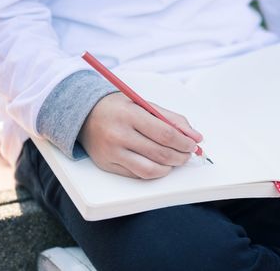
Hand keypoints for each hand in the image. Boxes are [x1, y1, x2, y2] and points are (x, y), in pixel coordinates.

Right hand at [78, 92, 202, 178]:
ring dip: (169, 167)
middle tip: (187, 153)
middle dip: (181, 156)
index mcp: (130, 115)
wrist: (84, 115)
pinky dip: (154, 172)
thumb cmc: (118, 108)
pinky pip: (138, 175)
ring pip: (150, 170)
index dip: (184, 142)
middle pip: (160, 153)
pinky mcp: (108, 165)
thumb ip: (172, 119)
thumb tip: (195, 136)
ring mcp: (112, 152)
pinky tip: (159, 164)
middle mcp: (119, 135)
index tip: (193, 144)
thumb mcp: (144, 104)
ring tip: (175, 160)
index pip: (166, 134)